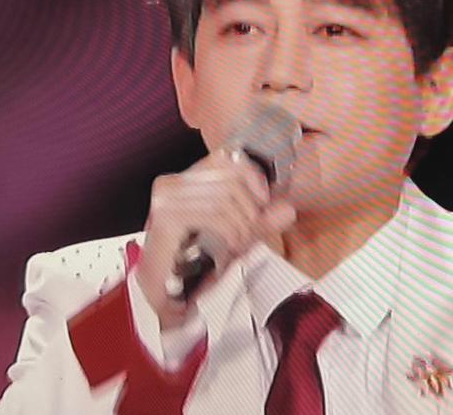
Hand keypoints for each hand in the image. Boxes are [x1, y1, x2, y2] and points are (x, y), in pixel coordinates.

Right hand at [136, 149, 296, 328]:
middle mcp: (172, 184)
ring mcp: (167, 200)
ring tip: (238, 243)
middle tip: (250, 232)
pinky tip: (229, 245)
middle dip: (250, 209)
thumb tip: (287, 210)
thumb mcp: (236, 236)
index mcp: (185, 180)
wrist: (165, 295)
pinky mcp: (168, 217)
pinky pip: (214, 214)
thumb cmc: (193, 265)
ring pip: (226, 197)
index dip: (252, 176)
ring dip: (241, 225)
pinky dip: (229, 231)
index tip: (263, 199)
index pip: (226, 158)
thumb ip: (261, 222)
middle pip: (230, 179)